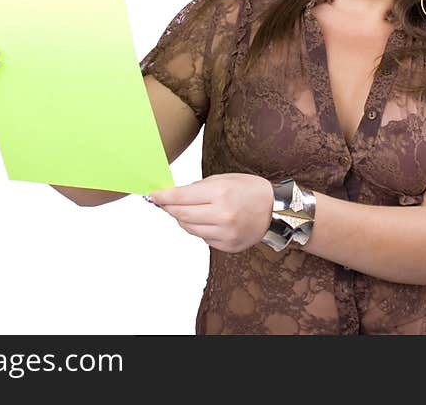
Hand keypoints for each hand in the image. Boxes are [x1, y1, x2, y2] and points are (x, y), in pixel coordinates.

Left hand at [147, 174, 274, 252]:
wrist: (274, 210)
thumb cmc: (249, 190)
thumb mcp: (223, 179)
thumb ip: (197, 189)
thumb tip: (171, 196)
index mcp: (220, 194)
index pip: (180, 197)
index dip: (162, 196)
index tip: (152, 195)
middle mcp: (222, 215)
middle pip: (181, 215)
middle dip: (169, 208)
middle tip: (163, 202)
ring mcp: (225, 234)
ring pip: (189, 228)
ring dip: (183, 219)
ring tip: (190, 210)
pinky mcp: (228, 246)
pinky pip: (203, 238)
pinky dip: (199, 229)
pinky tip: (208, 220)